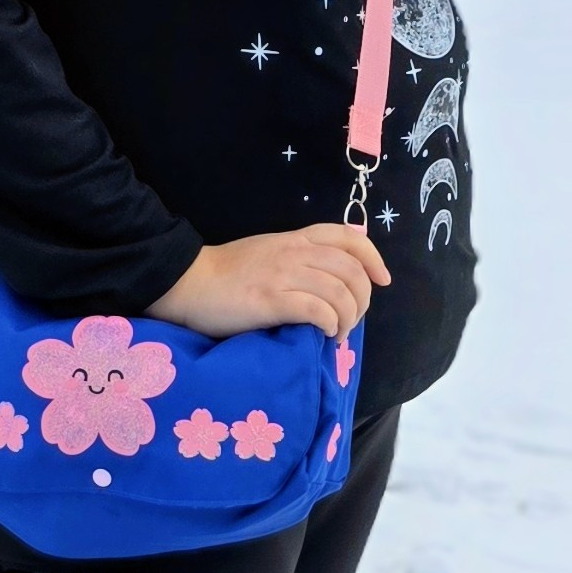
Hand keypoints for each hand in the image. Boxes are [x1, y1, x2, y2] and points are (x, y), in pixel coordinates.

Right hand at [146, 222, 390, 342]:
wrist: (188, 282)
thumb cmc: (227, 273)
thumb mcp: (269, 252)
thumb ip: (299, 259)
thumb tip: (331, 283)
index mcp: (297, 239)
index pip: (349, 237)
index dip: (374, 258)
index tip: (382, 279)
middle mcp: (295, 252)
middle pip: (352, 271)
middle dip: (363, 300)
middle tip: (352, 322)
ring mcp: (283, 275)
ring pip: (340, 293)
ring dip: (348, 319)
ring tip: (337, 335)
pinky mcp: (271, 300)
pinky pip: (318, 310)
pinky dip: (330, 325)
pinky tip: (323, 334)